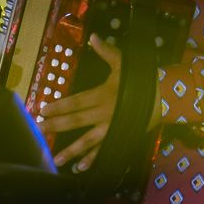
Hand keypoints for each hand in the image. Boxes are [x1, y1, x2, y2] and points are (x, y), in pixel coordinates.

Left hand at [42, 33, 161, 172]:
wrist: (163, 98)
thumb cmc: (140, 79)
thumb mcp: (123, 63)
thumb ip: (106, 51)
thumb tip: (93, 36)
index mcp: (101, 95)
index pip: (75, 102)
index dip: (59, 106)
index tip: (43, 110)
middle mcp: (103, 114)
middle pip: (75, 121)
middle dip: (56, 126)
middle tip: (40, 130)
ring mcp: (109, 129)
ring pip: (86, 141)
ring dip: (70, 151)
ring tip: (54, 159)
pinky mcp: (117, 137)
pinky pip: (102, 150)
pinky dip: (91, 159)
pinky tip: (79, 167)